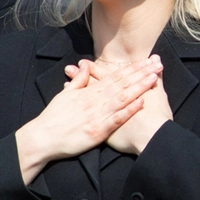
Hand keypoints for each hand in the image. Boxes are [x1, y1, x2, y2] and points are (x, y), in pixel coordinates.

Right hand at [15, 57, 162, 183]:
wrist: (42, 138)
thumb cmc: (53, 117)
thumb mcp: (64, 94)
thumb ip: (78, 80)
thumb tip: (85, 66)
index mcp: (89, 92)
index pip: (114, 76)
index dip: (132, 68)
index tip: (146, 61)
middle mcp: (95, 100)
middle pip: (122, 84)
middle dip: (141, 73)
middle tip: (157, 64)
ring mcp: (97, 115)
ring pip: (123, 98)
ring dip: (139, 87)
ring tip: (154, 78)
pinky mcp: (98, 130)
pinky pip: (117, 119)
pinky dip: (129, 110)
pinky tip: (142, 102)